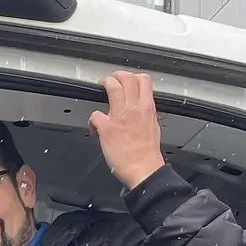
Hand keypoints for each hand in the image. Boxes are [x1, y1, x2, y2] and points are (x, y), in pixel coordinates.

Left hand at [88, 70, 167, 190]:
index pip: (143, 80)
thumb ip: (146, 114)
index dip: (132, 76)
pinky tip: (95, 127)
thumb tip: (141, 108)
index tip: (126, 79)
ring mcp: (120, 117)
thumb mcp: (153, 126)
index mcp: (147, 108)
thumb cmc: (147, 153)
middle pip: (127, 78)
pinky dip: (92, 120)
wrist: (143, 169)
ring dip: (106, 85)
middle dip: (117, 76)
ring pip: (113, 87)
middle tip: (112, 80)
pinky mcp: (107, 128)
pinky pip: (95, 114)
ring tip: (103, 90)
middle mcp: (134, 109)